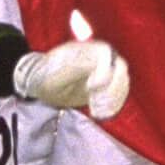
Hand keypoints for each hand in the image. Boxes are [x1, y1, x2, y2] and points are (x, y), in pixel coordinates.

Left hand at [14, 40, 129, 117]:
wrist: (42, 82)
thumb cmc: (45, 78)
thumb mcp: (53, 77)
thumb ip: (72, 70)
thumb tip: (93, 65)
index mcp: (84, 50)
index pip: (106, 53)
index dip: (104, 71)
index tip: (92, 88)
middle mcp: (97, 57)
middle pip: (120, 67)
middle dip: (113, 88)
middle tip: (96, 104)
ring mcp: (104, 69)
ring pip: (123, 81)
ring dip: (114, 99)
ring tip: (97, 111)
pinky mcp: (106, 83)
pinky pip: (120, 92)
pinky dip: (114, 104)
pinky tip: (101, 114)